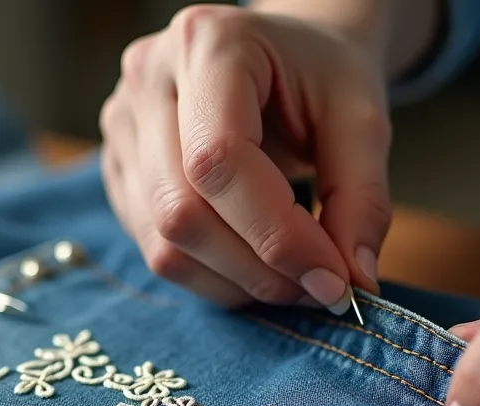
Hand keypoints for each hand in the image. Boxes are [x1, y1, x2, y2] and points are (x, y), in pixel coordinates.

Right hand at [99, 4, 391, 312]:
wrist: (282, 55)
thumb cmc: (321, 75)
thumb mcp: (362, 117)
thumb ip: (362, 196)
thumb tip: (352, 280)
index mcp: (208, 44)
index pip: (219, 161)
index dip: (277, 235)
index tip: (334, 280)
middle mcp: (148, 78)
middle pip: (181, 210)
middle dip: (257, 270)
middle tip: (319, 288)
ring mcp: (122, 125)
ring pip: (162, 244)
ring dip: (235, 283)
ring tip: (293, 279)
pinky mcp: (118, 168)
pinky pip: (154, 249)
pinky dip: (213, 277)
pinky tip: (256, 265)